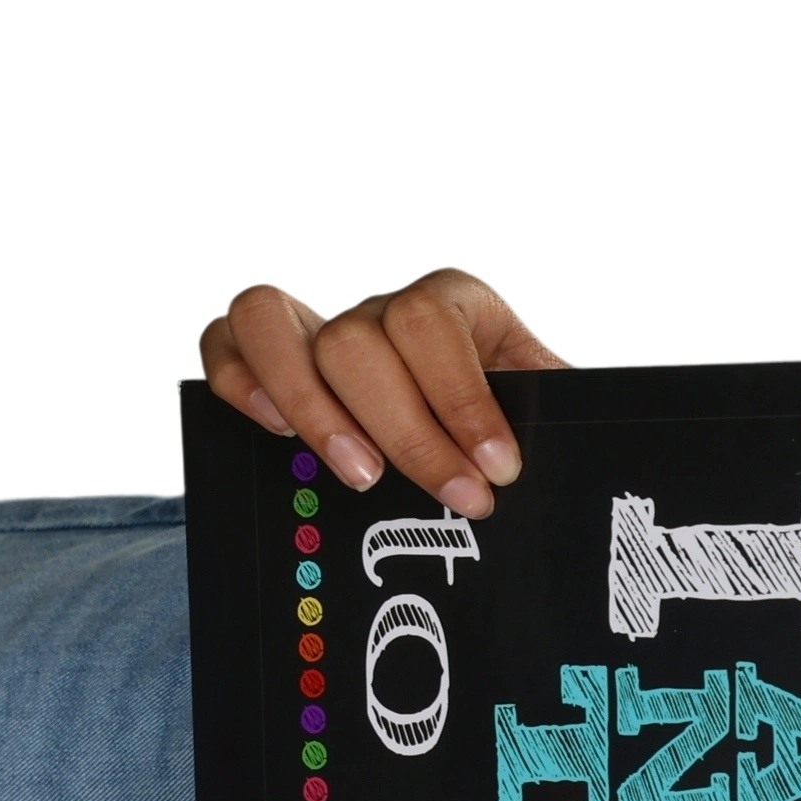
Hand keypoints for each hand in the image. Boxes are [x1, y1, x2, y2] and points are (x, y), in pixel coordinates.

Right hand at [193, 269, 571, 520]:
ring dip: (315, 410)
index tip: (499, 470)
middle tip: (458, 499)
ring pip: (274, 324)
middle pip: (357, 342)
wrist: (471, 428)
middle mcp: (376, 303)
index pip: (433, 323)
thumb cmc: (508, 420)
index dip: (462, 400)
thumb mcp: (541, 409)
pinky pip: (224, 341)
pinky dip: (241, 383)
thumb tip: (575, 458)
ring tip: (365, 478)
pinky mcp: (260, 349)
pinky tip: (276, 433)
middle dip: (409, 433)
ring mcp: (313, 321)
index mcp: (452, 300)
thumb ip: (550, 418)